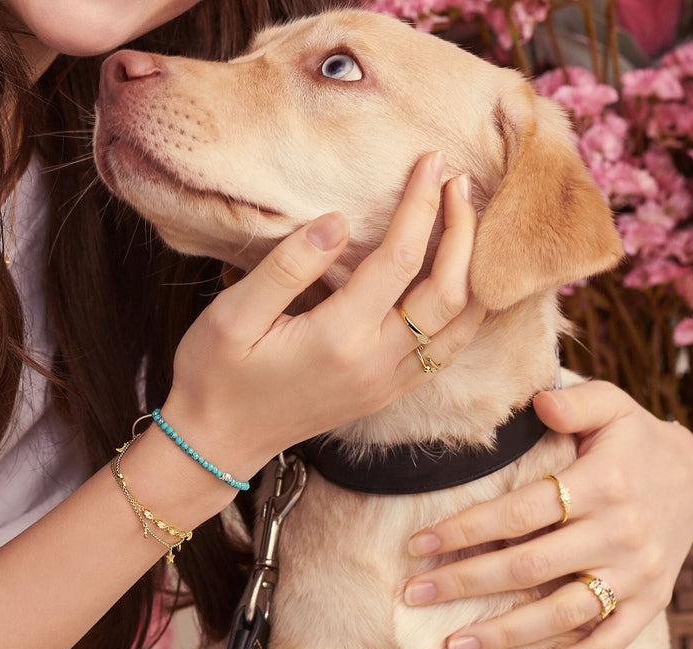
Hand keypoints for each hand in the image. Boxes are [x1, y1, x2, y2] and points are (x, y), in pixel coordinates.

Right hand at [165, 151, 482, 482]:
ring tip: (471, 224)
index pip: (400, 259)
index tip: (431, 162)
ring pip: (461, 327)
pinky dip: (468, 314)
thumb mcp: (233, 316)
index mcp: (339, 338)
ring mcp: (388, 384)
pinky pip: (448, 353)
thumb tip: (338, 222)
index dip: (422, 204)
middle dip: (463, 230)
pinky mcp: (388, 394)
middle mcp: (376, 364)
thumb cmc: (217, 375)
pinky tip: (463, 283)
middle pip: (449, 292)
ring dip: (474, 272)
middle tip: (460, 181)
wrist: (220, 442)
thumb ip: (288, 266)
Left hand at [403, 380, 692, 648]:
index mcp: (602, 484)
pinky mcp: (649, 602)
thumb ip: (574, 401)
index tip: (417, 544)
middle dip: (464, 583)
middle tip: (413, 595)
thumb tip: (537, 401)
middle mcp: (619, 533)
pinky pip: (607, 642)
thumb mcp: (612, 406)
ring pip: (562, 614)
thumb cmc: (635, 439)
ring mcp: (636, 574)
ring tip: (452, 646)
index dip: (465, 530)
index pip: (519, 512)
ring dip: (504, 634)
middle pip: (528, 567)